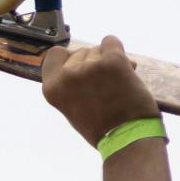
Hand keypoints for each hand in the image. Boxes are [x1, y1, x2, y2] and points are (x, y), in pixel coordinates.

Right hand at [42, 36, 160, 147]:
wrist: (127, 139)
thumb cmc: (100, 128)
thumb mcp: (71, 107)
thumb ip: (70, 85)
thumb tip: (83, 61)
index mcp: (52, 88)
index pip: (55, 55)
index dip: (69, 59)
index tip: (81, 69)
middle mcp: (67, 75)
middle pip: (79, 52)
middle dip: (93, 63)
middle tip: (106, 84)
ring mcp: (90, 67)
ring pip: (98, 49)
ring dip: (108, 61)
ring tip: (118, 84)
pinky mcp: (112, 61)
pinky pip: (112, 41)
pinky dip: (119, 52)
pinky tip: (126, 69)